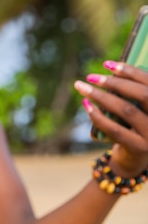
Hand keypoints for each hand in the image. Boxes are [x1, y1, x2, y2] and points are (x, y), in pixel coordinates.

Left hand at [75, 61, 147, 175]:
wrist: (136, 159)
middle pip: (142, 95)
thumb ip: (131, 93)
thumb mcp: (138, 108)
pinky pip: (115, 129)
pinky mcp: (139, 147)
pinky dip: (97, 115)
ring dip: (101, 96)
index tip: (108, 64)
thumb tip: (110, 69)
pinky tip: (85, 104)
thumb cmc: (134, 126)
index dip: (131, 71)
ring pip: (126, 110)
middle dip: (115, 82)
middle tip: (91, 76)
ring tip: (82, 87)